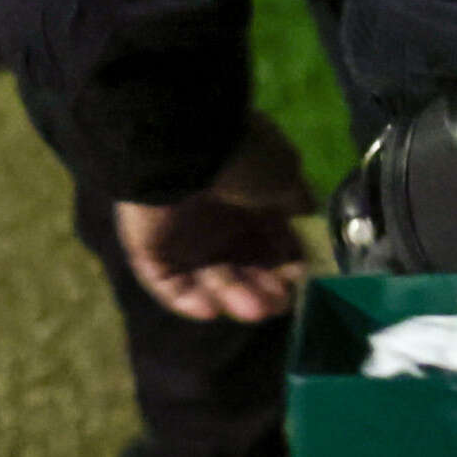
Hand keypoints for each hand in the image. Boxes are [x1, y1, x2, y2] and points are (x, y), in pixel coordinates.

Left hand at [114, 117, 314, 322]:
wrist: (183, 148)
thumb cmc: (242, 159)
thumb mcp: (285, 176)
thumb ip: (297, 208)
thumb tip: (307, 233)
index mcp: (249, 201)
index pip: (269, 245)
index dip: (286, 267)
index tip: (299, 280)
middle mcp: (218, 221)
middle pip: (243, 268)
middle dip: (263, 289)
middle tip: (276, 302)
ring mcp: (182, 237)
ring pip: (209, 280)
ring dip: (233, 297)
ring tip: (252, 308)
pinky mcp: (150, 250)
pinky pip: (168, 284)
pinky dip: (189, 300)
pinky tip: (210, 308)